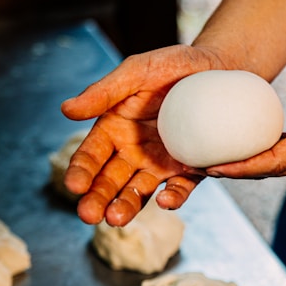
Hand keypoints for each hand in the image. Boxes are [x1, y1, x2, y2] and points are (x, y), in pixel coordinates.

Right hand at [61, 44, 227, 225]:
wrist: (219, 68)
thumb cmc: (174, 66)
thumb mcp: (137, 72)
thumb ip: (104, 91)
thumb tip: (66, 110)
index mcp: (114, 129)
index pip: (91, 155)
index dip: (81, 171)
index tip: (74, 185)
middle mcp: (133, 152)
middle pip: (110, 180)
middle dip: (98, 198)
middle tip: (89, 215)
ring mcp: (160, 164)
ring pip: (139, 191)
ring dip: (127, 206)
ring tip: (116, 219)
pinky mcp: (189, 170)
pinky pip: (180, 187)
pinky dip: (173, 197)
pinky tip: (166, 200)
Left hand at [205, 64, 285, 178]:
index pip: (276, 160)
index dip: (243, 166)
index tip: (212, 168)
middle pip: (265, 169)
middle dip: (230, 171)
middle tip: (194, 166)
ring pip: (270, 165)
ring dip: (239, 166)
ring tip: (206, 159)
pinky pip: (278, 155)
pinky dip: (255, 155)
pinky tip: (237, 144)